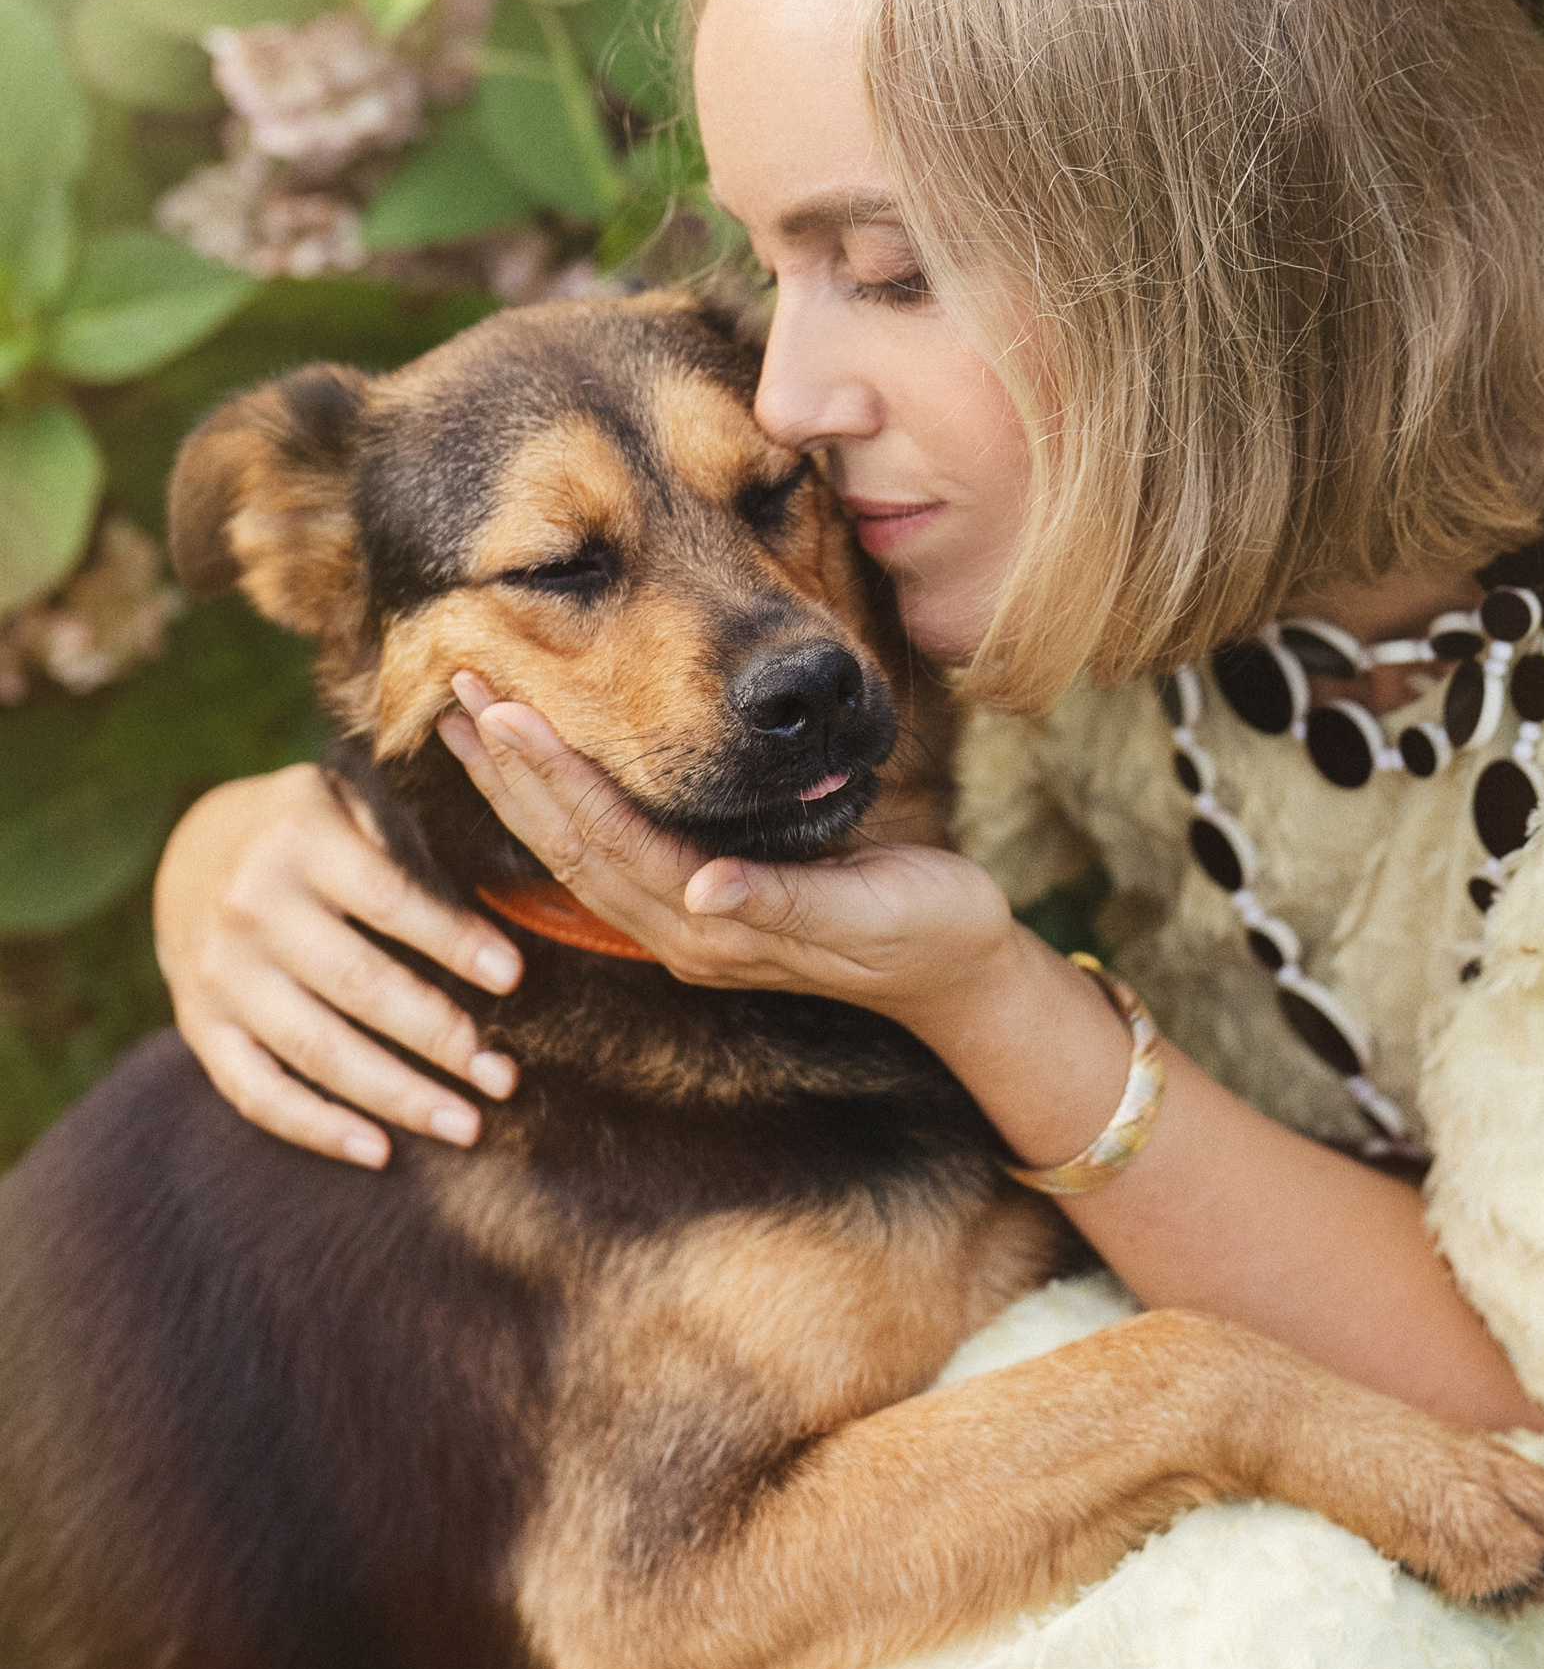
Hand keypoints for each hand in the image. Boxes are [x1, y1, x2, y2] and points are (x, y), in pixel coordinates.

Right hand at [153, 765, 524, 1165]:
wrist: (191, 851)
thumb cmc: (312, 831)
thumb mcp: (354, 805)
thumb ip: (412, 848)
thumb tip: (515, 914)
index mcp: (301, 838)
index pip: (387, 897)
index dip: (452, 940)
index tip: (513, 979)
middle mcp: (252, 905)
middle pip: (358, 984)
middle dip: (439, 1036)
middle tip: (504, 1076)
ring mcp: (219, 973)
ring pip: (315, 1049)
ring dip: (397, 1095)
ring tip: (466, 1125)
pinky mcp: (199, 1027)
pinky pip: (256, 1092)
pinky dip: (317, 1128)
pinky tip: (380, 1151)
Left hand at [435, 676, 1018, 1031]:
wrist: (963, 979)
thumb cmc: (929, 931)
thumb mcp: (871, 912)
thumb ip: (783, 905)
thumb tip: (702, 892)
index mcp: (715, 929)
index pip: (609, 841)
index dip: (551, 776)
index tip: (500, 710)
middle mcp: (684, 933)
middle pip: (571, 846)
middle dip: (509, 773)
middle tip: (455, 689)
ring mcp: (688, 927)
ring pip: (579, 852)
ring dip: (521, 789)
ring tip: (473, 721)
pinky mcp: (703, 912)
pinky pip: (609, 855)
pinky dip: (563, 807)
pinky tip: (541, 774)